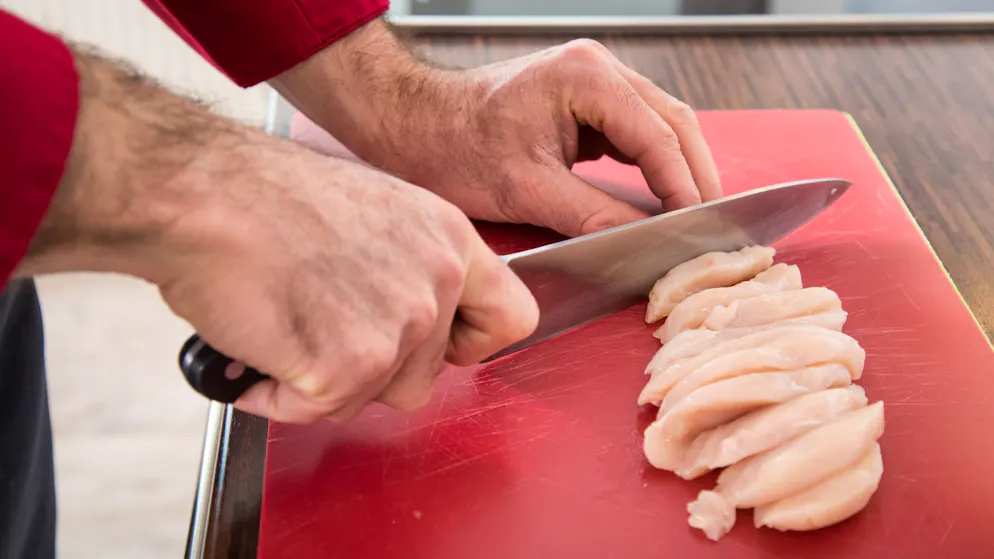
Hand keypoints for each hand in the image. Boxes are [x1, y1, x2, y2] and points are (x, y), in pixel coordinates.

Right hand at [19, 45, 538, 422]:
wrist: (202, 193)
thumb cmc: (265, 197)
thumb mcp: (375, 210)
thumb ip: (411, 264)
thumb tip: (413, 315)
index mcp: (449, 240)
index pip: (512, 317)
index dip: (471, 343)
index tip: (441, 346)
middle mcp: (436, 283)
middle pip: (426, 376)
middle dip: (371, 368)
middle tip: (321, 326)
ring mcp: (397, 328)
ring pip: (373, 397)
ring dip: (325, 380)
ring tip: (287, 324)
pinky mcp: (348, 367)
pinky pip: (318, 409)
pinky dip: (280, 392)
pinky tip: (261, 345)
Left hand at [272, 24, 721, 236]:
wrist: (413, 123)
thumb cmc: (453, 147)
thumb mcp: (526, 190)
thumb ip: (592, 213)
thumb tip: (646, 240)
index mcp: (586, 78)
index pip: (658, 137)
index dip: (685, 187)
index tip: (702, 228)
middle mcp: (598, 67)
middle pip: (673, 122)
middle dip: (695, 175)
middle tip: (714, 225)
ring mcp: (593, 79)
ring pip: (661, 123)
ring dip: (679, 167)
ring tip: (696, 215)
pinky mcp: (584, 98)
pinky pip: (635, 128)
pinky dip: (654, 162)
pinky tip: (663, 195)